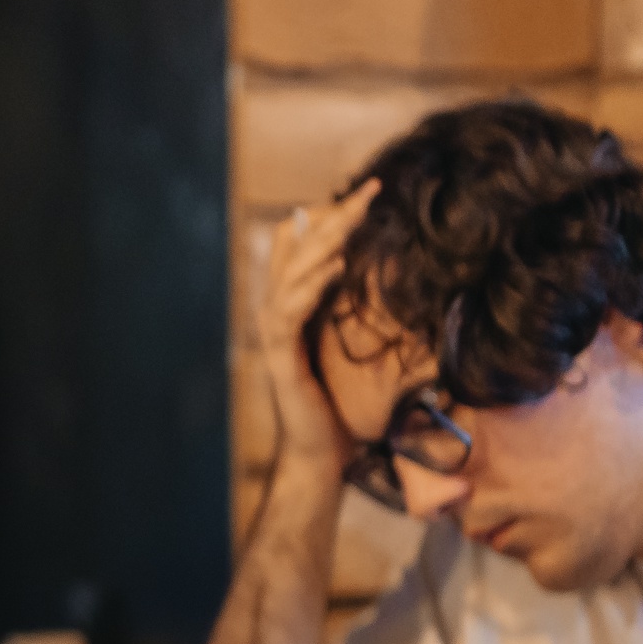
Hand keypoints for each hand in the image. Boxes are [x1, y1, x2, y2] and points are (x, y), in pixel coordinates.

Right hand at [258, 180, 376, 471]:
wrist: (319, 452)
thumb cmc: (336, 404)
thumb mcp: (344, 345)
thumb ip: (344, 310)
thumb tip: (364, 273)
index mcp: (289, 307)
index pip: (301, 248)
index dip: (329, 218)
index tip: (366, 194)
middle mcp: (274, 313)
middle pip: (297, 251)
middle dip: (335, 218)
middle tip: (370, 190)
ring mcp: (272, 334)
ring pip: (292, 275)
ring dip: (324, 243)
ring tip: (353, 217)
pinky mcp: (279, 356)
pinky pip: (290, 312)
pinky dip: (312, 286)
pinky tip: (336, 267)